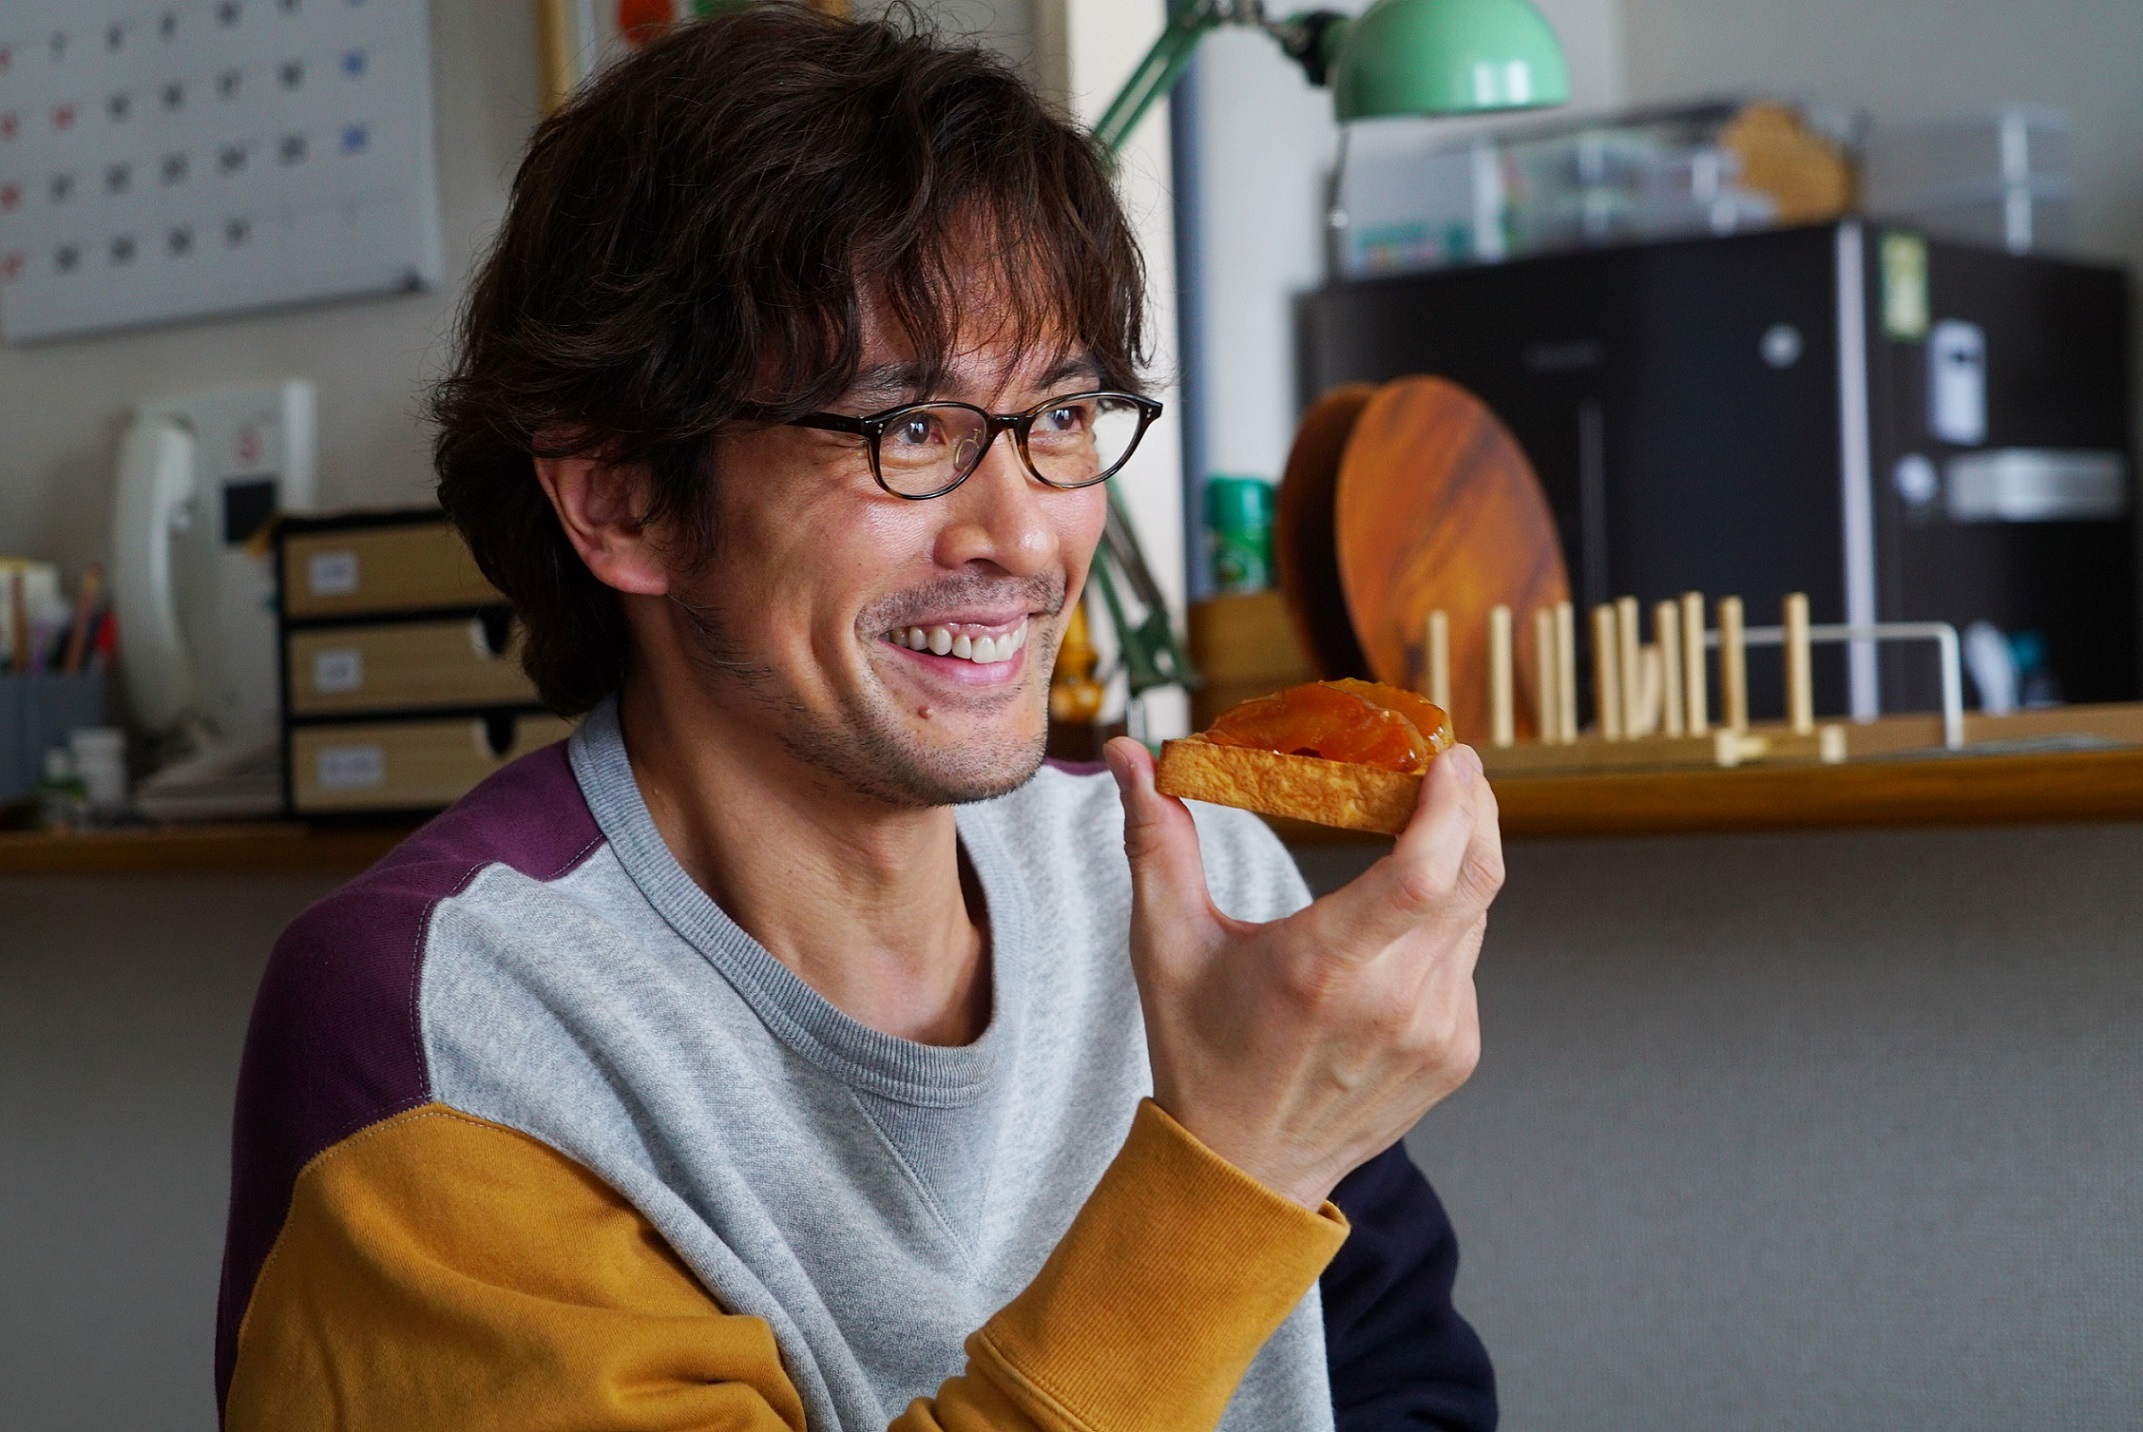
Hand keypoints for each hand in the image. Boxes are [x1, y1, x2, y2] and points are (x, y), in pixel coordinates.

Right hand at [1105, 738, 1502, 1208]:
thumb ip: (1156, 840)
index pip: (1420, 876)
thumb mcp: (1164, 945)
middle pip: (1472, 880)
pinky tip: (1404, 919)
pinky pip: (1466, 963)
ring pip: (1474, 917)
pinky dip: (1446, 924)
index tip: (1447, 756)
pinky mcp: (1455, 1054)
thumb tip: (1128, 752)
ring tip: (1426, 825)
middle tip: (1450, 764)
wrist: (1243, 1170)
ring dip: (1458, 863)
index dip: (1449, 808)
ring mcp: (1434, 1034)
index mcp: (1322, 970)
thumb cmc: (1198, 1052)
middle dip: (1473, 809)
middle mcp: (1392, 1004)